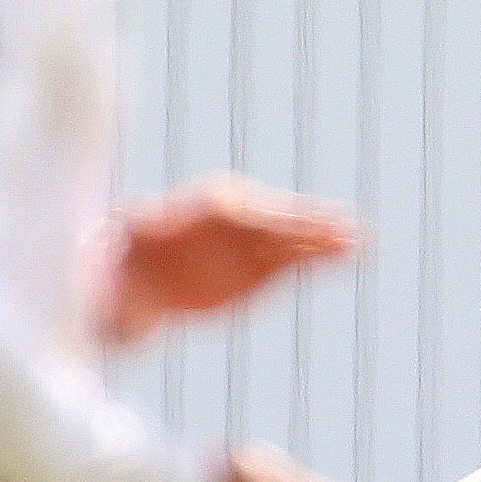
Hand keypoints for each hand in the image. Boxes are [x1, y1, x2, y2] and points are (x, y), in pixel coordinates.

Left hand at [102, 174, 358, 345]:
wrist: (145, 276)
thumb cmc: (133, 251)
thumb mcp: (128, 237)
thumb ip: (134, 230)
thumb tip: (121, 221)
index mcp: (216, 206)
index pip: (253, 214)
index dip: (276, 221)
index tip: (297, 226)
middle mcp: (241, 218)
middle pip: (282, 223)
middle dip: (312, 228)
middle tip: (345, 231)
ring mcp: (255, 241)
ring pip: (296, 240)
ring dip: (325, 242)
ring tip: (358, 242)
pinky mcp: (264, 266)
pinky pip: (297, 260)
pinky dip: (321, 257)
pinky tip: (346, 255)